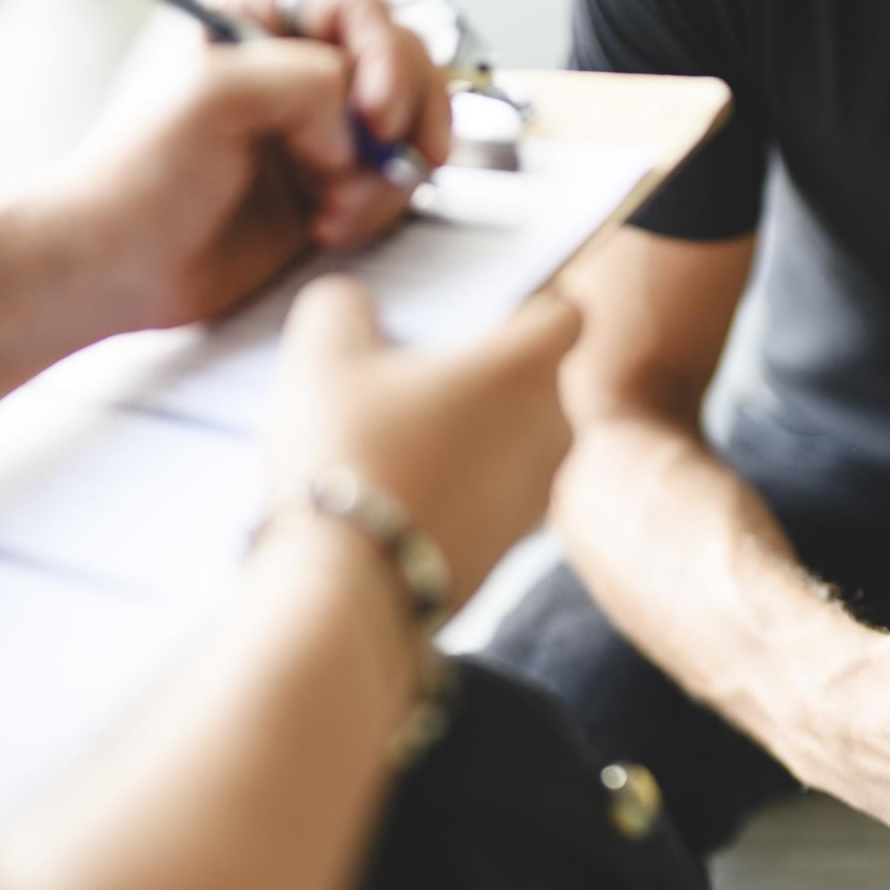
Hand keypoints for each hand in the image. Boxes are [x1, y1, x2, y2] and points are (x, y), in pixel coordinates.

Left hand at [49, 0, 450, 337]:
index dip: (383, 54)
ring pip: (406, 128)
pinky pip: (392, 184)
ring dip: (386, 172)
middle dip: (403, 113)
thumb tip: (360, 119)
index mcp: (258, 19)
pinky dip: (375, 208)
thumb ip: (304, 79)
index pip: (358, 8)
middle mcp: (295, 68)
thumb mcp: (215, 93)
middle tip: (387, 153)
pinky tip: (325, 225)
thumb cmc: (142, 173)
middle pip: (401, 63)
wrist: (124, 264)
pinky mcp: (330, 186)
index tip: (375, 111)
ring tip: (333, 203)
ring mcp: (318, 130)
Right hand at [262, 278, 580, 605]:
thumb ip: (345, 304)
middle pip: (533, 381)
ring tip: (394, 438)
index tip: (475, 315)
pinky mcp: (508, 550)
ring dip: (468, 434)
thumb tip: (356, 307)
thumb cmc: (348, 452)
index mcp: (527, 368)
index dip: (525, 306)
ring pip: (510, 442)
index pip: (565, 313)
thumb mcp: (324, 351)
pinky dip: (457, 486)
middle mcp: (551, 430)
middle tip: (412, 375)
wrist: (349, 585)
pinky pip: (489, 496)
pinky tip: (395, 492)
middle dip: (483, 375)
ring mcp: (536, 497)